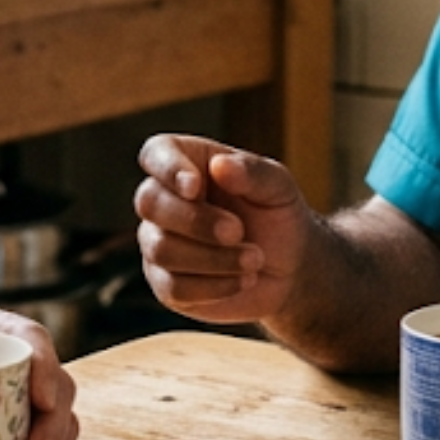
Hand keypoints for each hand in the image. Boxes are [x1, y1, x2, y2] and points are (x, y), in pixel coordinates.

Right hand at [133, 133, 316, 324]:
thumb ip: (253, 172)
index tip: (194, 186)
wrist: (289, 267)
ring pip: (161, 249)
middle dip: (195, 220)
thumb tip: (220, 165)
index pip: (157, 153)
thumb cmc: (278, 215)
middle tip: (237, 231)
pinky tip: (244, 280)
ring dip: (212, 257)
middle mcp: (163, 200)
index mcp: (186, 162)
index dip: (167, 168)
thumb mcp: (278, 188)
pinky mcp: (165, 284)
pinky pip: (173, 286)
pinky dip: (214, 286)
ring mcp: (159, 242)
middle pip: (150, 203)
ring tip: (255, 259)